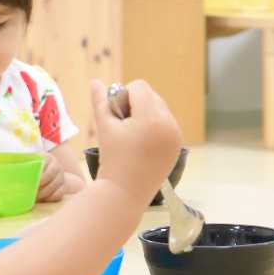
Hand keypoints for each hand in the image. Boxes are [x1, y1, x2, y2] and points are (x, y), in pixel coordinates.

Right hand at [89, 79, 180, 205]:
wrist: (125, 193)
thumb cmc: (111, 158)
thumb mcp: (104, 127)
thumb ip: (100, 101)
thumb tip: (95, 81)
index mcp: (152, 117)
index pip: (139, 86)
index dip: (123, 97)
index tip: (116, 118)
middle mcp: (169, 123)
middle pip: (151, 95)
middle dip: (135, 105)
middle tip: (124, 128)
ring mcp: (176, 134)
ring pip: (160, 108)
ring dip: (145, 114)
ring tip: (132, 137)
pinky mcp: (178, 144)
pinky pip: (167, 122)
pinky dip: (154, 126)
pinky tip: (142, 144)